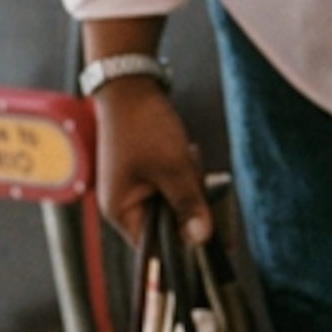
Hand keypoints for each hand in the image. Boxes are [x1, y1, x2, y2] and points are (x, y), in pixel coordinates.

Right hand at [92, 76, 211, 249]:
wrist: (131, 85)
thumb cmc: (144, 126)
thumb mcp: (173, 167)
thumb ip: (188, 204)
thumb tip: (200, 239)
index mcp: (120, 211)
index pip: (154, 246)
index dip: (182, 240)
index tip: (210, 232)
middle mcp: (123, 204)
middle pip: (168, 222)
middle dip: (188, 201)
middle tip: (192, 175)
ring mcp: (133, 187)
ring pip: (174, 200)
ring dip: (188, 182)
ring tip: (185, 156)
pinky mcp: (144, 171)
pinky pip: (172, 182)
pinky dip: (183, 170)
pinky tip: (184, 151)